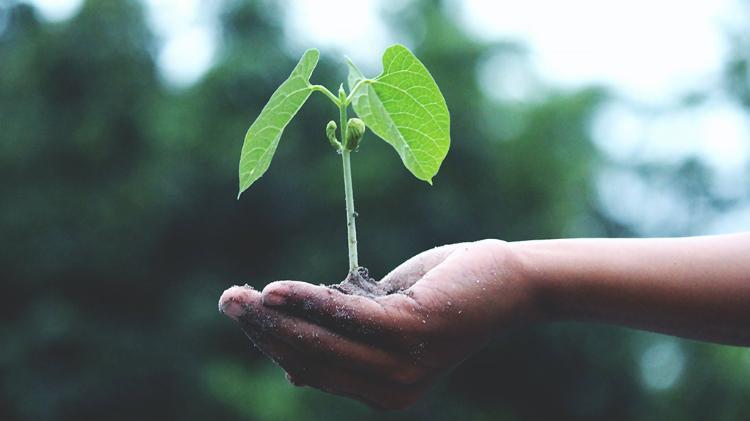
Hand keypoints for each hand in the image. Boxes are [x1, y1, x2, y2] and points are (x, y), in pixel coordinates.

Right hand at [218, 239, 537, 409]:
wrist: (508, 281)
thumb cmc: (443, 295)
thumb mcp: (386, 320)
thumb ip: (345, 339)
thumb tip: (291, 367)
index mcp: (382, 391)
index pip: (313, 369)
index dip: (273, 343)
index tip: (244, 314)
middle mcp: (391, 390)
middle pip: (310, 358)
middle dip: (263, 330)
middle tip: (227, 300)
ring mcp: (402, 366)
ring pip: (322, 341)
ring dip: (275, 317)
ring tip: (239, 296)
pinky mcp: (412, 333)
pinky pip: (346, 317)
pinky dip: (309, 301)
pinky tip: (276, 289)